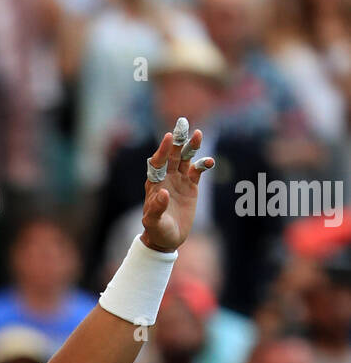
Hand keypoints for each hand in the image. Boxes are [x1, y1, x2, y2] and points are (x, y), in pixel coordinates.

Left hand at [141, 121, 213, 252]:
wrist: (167, 239)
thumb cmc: (156, 231)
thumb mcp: (154, 222)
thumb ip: (157, 208)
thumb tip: (163, 193)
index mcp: (154, 183)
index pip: (158, 162)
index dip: (163, 150)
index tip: (168, 137)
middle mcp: (166, 178)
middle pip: (172, 155)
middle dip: (177, 140)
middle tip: (183, 124)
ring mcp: (179, 180)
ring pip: (185, 159)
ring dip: (191, 147)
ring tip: (198, 134)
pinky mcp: (191, 187)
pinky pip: (198, 171)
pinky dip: (203, 165)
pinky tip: (209, 161)